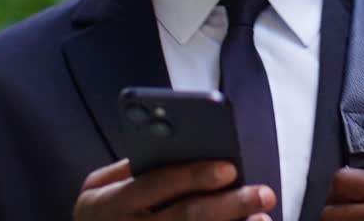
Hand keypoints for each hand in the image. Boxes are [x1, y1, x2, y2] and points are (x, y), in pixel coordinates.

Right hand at [74, 158, 275, 219]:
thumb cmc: (101, 213)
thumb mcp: (99, 188)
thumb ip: (131, 169)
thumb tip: (183, 149)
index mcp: (107, 202)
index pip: (157, 183)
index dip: (194, 176)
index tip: (230, 168)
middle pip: (184, 216)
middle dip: (227, 204)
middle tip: (263, 193)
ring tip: (262, 217)